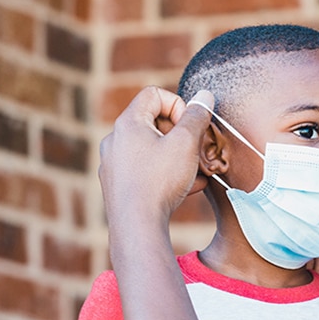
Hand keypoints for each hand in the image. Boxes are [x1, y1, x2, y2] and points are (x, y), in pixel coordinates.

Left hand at [98, 87, 213, 224]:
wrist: (137, 224)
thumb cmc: (160, 181)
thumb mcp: (186, 144)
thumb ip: (197, 116)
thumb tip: (204, 96)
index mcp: (128, 123)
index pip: (154, 94)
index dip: (179, 105)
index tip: (190, 127)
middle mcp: (115, 139)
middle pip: (153, 122)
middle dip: (180, 134)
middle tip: (196, 150)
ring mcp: (114, 163)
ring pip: (151, 148)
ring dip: (176, 155)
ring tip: (194, 172)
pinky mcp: (117, 184)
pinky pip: (145, 169)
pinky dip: (165, 173)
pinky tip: (185, 188)